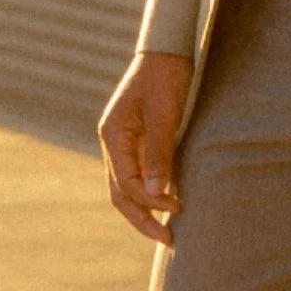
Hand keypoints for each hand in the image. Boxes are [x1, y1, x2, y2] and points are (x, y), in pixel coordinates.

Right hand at [98, 49, 194, 242]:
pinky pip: (140, 175)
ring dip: (145, 210)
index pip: (125, 183)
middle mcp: (113, 143)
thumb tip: (156, 195)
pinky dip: (151, 194)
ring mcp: (124, 143)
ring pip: (128, 188)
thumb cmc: (166, 77)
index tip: (177, 209)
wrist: (168, 50)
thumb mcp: (164, 114)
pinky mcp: (138, 141)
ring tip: (167, 232)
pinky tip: (168, 204)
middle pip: (121, 193)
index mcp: (113, 136)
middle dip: (142, 219)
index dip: (149, 202)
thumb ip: (159, 153)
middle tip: (168, 240)